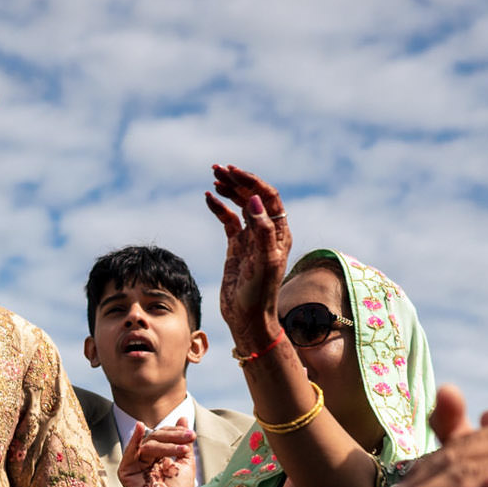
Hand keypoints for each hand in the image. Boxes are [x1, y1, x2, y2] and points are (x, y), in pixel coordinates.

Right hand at [119, 422, 196, 486]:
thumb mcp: (185, 464)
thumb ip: (183, 443)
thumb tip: (183, 418)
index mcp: (156, 456)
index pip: (162, 436)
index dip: (175, 433)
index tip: (192, 435)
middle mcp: (144, 458)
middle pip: (155, 438)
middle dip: (172, 436)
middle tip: (188, 437)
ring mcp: (134, 464)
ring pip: (148, 445)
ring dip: (165, 444)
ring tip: (181, 450)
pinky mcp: (126, 471)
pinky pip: (129, 453)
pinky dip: (133, 439)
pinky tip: (139, 428)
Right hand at [203, 165, 291, 348]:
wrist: (248, 318)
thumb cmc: (260, 293)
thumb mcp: (264, 261)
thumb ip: (262, 230)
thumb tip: (254, 199)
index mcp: (279, 232)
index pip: (267, 197)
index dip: (252, 182)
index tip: (233, 172)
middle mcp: (267, 232)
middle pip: (253, 197)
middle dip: (237, 181)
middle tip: (218, 168)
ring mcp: (250, 238)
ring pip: (240, 205)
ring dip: (229, 190)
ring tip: (214, 177)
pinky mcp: (236, 247)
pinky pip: (228, 220)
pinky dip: (218, 207)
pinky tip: (208, 197)